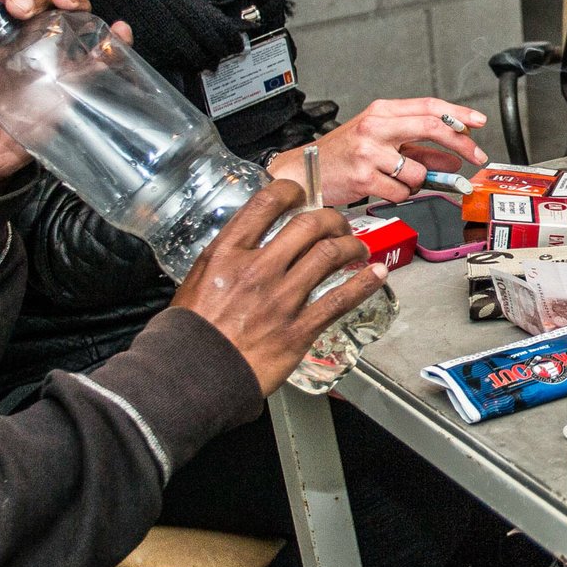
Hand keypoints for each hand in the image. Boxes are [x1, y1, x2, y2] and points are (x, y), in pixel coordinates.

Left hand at [0, 0, 124, 198]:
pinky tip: (118, 30)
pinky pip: (95, 61)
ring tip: (67, 3)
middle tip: (21, 7)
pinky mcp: (69, 86)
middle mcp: (22, 39)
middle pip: (41, 0)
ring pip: (71, 19)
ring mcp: (49, 61)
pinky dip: (113, 42)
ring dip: (75, 2)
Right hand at [169, 179, 382, 393]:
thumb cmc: (191, 333)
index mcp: (228, 254)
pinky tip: (375, 273)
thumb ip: (226, 258)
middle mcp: (257, 270)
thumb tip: (249, 241)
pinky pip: (340, 299)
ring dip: (352, 245)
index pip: (266, 203)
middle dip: (331, 218)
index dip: (292, 190)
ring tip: (357, 248)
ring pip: (329, 255)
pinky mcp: (299, 329)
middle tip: (337, 224)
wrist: (193, 376)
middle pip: (309, 225)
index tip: (302, 193)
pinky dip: (364, 282)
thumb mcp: (197, 280)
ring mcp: (281, 299)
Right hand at [269, 98, 487, 204]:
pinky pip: (401, 192)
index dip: (458, 115)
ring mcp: (368, 152)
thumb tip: (454, 159)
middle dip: (461, 144)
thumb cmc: (342, 155)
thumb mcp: (381, 143)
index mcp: (381, 111)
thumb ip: (419, 150)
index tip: (478, 123)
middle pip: (432, 127)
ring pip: (417, 171)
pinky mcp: (364, 178)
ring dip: (416, 182)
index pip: (429, 106)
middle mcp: (375, 127)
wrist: (304, 171)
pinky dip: (398, 195)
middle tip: (475, 157)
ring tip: (395, 180)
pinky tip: (381, 188)